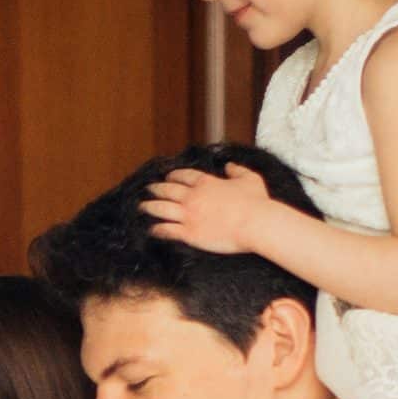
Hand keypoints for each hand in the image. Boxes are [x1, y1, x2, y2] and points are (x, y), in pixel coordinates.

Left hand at [140, 163, 281, 256]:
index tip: (168, 176)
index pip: (184, 176)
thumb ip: (237, 170)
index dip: (173, 176)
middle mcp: (193, 197)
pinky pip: (167, 230)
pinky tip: (151, 229)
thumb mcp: (250, 179)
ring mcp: (189, 215)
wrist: (255, 223)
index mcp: (206, 183)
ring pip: (161, 209)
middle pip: (168, 190)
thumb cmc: (256, 202)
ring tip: (141, 207)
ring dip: (149, 207)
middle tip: (148, 189)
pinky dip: (157, 229)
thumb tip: (229, 165)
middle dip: (156, 189)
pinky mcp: (189, 233)